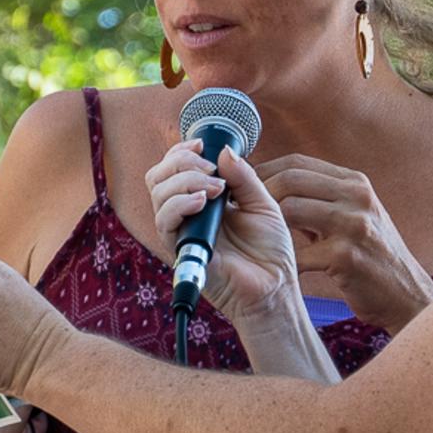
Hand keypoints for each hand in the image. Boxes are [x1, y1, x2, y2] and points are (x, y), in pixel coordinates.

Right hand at [143, 139, 300, 323]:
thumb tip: (223, 151)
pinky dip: (180, 204)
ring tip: (215, 190)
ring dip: (184, 181)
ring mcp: (182, 231)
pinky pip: (164, 221)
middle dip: (180, 162)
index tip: (201, 145)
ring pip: (158, 194)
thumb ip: (243, 177)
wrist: (274, 287)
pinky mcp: (180, 250)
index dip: (180, 152)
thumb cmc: (270, 251)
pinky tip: (202, 202)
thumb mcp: (262, 203)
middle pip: (158, 177)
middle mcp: (187, 214)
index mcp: (203, 200)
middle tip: (210, 170)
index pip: (173, 169)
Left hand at [254, 154, 432, 334]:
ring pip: (290, 209)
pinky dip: (284, 264)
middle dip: (257, 194)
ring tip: (252, 240)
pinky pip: (300, 254)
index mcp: (355, 182)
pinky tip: (276, 271)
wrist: (406, 295)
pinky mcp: (348, 256)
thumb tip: (273, 186)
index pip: (297, 162)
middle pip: (290, 179)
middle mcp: (357, 196)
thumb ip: (321, 200)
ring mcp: (354, 224)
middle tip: (238, 213)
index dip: (263, 171)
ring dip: (265, 226)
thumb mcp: (353, 217)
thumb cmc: (371, 257)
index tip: (241, 187)